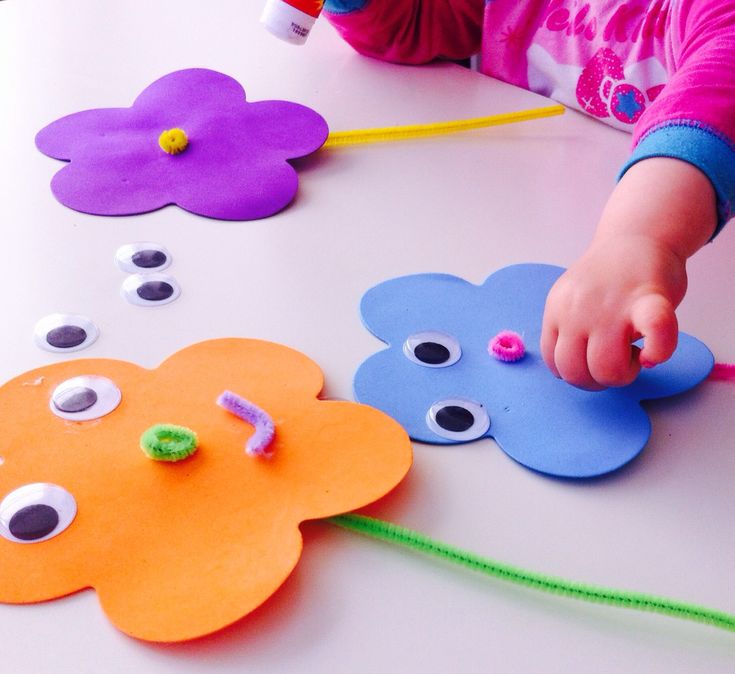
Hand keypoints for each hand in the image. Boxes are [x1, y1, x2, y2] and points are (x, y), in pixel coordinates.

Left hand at [541, 157, 716, 388]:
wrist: (639, 236)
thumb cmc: (611, 277)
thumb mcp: (572, 299)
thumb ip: (568, 329)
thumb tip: (572, 370)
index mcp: (557, 309)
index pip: (554, 362)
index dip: (577, 373)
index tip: (594, 361)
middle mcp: (577, 309)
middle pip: (576, 372)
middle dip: (598, 381)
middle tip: (617, 362)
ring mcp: (611, 306)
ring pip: (606, 369)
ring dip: (623, 375)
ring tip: (634, 355)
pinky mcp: (649, 301)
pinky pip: (654, 337)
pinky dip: (657, 352)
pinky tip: (653, 353)